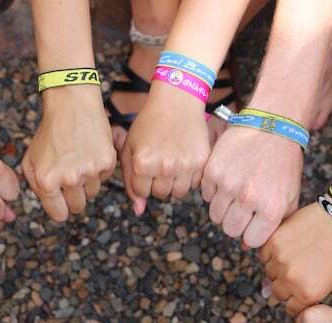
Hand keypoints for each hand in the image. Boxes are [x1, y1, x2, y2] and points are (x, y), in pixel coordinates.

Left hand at [22, 86, 115, 221]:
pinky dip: (98, 170)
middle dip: (74, 197)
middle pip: (77, 207)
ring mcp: (90, 171)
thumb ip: (36, 187)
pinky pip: (104, 178)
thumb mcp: (30, 161)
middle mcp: (69, 179)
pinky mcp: (107, 162)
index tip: (61, 202)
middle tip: (70, 178)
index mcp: (47, 181)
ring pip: (92, 193)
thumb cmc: (49, 134)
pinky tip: (89, 153)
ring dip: (86, 183)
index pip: (59, 214)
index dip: (60, 209)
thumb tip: (51, 206)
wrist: (71, 105)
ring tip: (78, 161)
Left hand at [121, 85, 209, 215]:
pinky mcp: (201, 162)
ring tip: (171, 162)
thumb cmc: (149, 123)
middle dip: (157, 183)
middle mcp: (164, 167)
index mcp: (143, 164)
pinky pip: (194, 183)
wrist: (177, 101)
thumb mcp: (131, 148)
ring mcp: (185, 165)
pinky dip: (189, 176)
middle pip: (160, 194)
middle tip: (159, 162)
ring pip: (178, 193)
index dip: (141, 180)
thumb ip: (130, 182)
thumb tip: (139, 211)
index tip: (145, 165)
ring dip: (174, 182)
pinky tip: (184, 159)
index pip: (141, 192)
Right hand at [202, 127, 301, 246]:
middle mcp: (248, 199)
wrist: (273, 126)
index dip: (252, 233)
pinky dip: (214, 190)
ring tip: (235, 192)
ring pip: (215, 215)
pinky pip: (206, 195)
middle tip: (243, 208)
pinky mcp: (213, 171)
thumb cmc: (284, 164)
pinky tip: (228, 178)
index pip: (251, 241)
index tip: (254, 223)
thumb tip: (251, 247)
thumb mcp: (290, 196)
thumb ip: (276, 223)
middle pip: (230, 230)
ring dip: (223, 208)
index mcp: (270, 209)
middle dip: (236, 222)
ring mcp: (228, 185)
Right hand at [260, 200, 331, 315]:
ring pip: (269, 272)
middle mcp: (291, 280)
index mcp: (308, 293)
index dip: (295, 302)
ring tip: (293, 256)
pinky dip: (271, 253)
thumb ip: (312, 293)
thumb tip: (295, 299)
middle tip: (296, 273)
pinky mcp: (274, 241)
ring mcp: (280, 260)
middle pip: (277, 292)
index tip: (297, 294)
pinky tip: (286, 247)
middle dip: (285, 286)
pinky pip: (264, 255)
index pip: (290, 308)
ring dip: (278, 268)